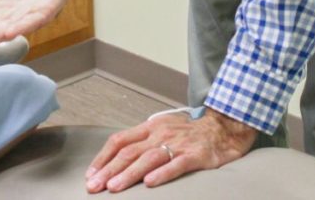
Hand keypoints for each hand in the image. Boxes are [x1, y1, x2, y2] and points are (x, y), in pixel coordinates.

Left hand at [84, 108, 257, 192]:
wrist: (223, 128)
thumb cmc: (189, 133)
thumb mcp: (162, 130)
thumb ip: (142, 142)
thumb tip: (117, 158)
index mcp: (150, 127)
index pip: (119, 140)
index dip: (103, 158)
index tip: (90, 174)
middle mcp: (160, 134)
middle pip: (129, 151)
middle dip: (109, 170)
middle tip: (94, 186)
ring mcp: (177, 144)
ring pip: (148, 159)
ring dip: (129, 174)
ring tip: (114, 187)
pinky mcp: (195, 155)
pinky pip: (176, 165)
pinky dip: (162, 173)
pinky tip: (150, 183)